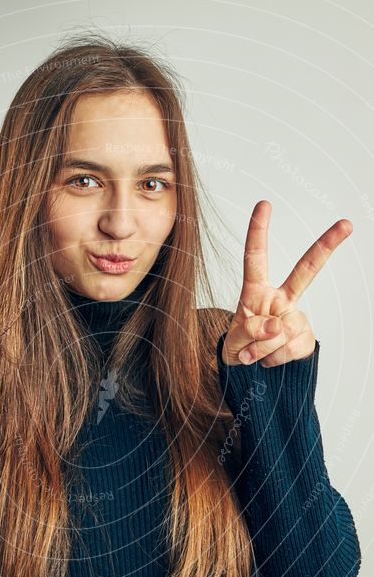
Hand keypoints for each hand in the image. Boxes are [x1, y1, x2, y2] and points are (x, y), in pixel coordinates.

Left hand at [221, 200, 352, 366]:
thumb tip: (276, 325)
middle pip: (306, 270)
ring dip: (262, 348)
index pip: (256, 258)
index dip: (258, 232)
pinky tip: (270, 358)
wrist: (249, 371)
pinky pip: (292, 348)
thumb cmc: (237, 348)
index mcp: (256, 291)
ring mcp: (295, 317)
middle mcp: (280, 299)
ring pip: (282, 330)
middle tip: (346, 224)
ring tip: (252, 353)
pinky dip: (276, 359)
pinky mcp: (305, 337)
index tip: (264, 205)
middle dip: (326, 245)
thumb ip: (248, 331)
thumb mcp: (231, 341)